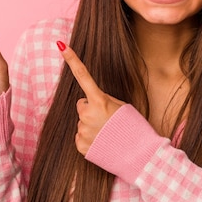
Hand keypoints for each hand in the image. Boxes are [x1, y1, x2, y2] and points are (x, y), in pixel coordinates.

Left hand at [57, 41, 124, 155]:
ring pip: (82, 121)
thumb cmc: (135, 129)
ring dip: (92, 125)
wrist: (141, 157)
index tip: (61, 44)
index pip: (83, 75)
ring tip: (108, 134)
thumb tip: (89, 104)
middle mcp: (87, 114)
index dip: (72, 59)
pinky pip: (81, 136)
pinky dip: (90, 139)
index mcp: (100, 101)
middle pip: (82, 104)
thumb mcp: (123, 107)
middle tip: (109, 120)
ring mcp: (82, 130)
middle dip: (91, 109)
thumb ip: (103, 102)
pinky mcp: (80, 145)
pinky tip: (102, 143)